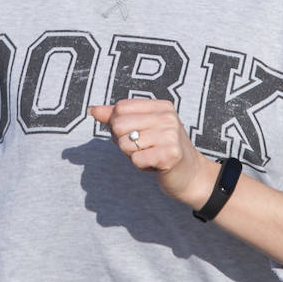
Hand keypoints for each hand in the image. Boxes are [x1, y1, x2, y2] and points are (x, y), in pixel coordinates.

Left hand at [89, 99, 217, 207]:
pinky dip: (141, 166)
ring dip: (133, 155)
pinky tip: (155, 165)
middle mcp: (167, 117)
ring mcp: (170, 136)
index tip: (133, 134)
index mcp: (161, 106)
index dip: (117, 124)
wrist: (190, 175)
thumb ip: (116, 117)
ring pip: (125, 144)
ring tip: (150, 155)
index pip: (121, 108)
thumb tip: (92, 109)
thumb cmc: (161, 149)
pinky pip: (136, 160)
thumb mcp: (141, 127)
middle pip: (119, 125)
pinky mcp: (169, 155)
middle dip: (123, 141)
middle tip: (142, 148)